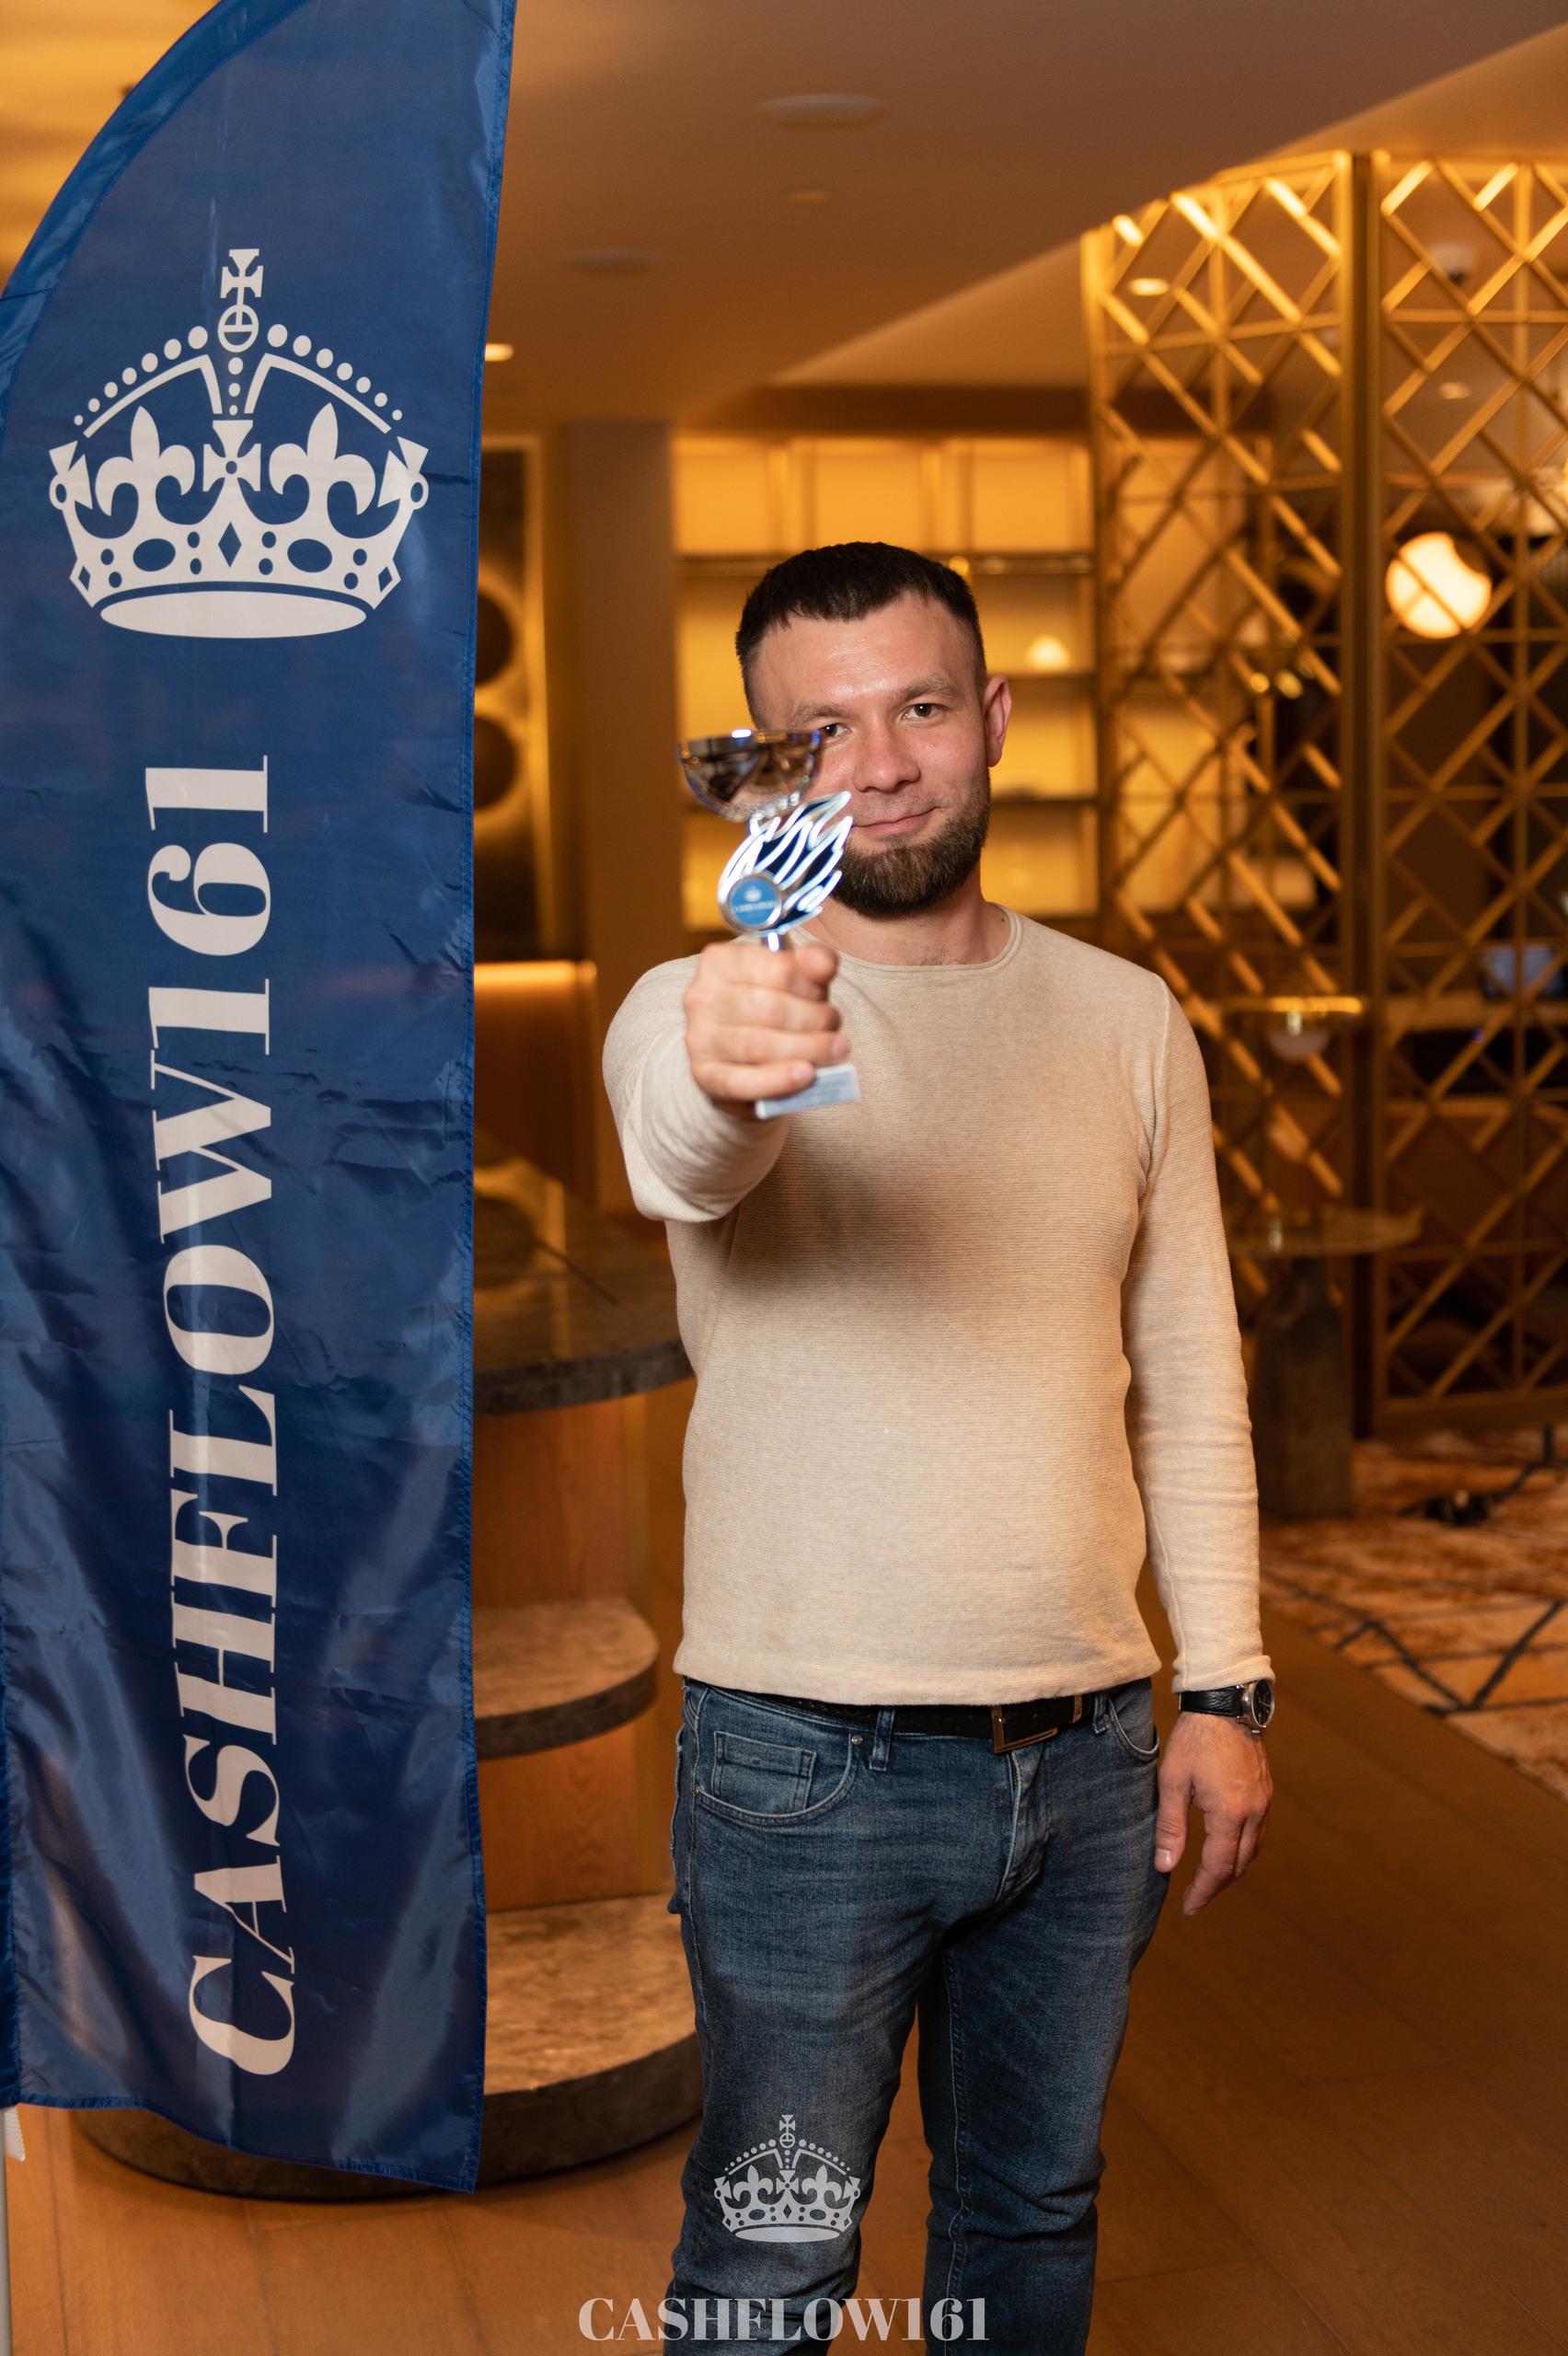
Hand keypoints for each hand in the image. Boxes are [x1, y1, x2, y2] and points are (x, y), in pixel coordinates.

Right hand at [682, 935, 850, 1112]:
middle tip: (835, 1029)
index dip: (813, 986)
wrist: (736, 1055)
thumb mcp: (790, 978)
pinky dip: (779, 1080)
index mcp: (720, 961)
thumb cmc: (767, 1009)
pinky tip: (806, 1075)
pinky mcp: (704, 1075)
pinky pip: (742, 1081)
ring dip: (806, 1049)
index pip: (779, 969)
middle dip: (814, 1020)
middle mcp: (702, 996)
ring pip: (758, 1045)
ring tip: (834, 1052)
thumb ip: (812, 963)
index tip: (826, 997)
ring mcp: (699, 1038)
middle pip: (769, 1008)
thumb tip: (824, 963)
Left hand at [1154, 1711, 1271, 1914]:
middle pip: (1240, 1865)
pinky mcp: (1267, 1791)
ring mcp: (1265, 1801)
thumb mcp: (1172, 1781)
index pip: (1219, 1868)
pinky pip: (1259, 1831)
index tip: (1189, 1908)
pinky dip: (1243, 1847)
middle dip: (1217, 1885)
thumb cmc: (1194, 1739)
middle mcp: (1254, 1813)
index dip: (1203, 1891)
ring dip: (1233, 1868)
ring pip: (1253, 1849)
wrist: (1225, 1701)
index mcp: (1229, 1814)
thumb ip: (1170, 1827)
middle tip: (1196, 1897)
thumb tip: (1165, 1867)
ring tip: (1209, 1877)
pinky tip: (1226, 1845)